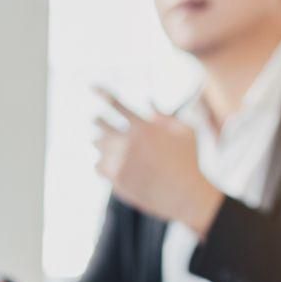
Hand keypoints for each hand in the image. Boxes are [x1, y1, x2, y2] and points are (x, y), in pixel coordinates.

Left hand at [92, 89, 225, 235]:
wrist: (186, 195)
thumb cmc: (189, 160)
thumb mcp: (185, 131)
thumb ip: (164, 115)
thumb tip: (148, 101)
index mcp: (145, 126)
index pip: (117, 104)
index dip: (103, 93)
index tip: (91, 86)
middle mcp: (129, 142)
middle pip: (101, 124)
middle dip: (97, 120)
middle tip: (95, 120)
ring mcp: (121, 162)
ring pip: (97, 146)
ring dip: (99, 141)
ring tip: (98, 140)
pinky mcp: (116, 179)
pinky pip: (97, 166)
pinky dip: (100, 162)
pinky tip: (104, 162)